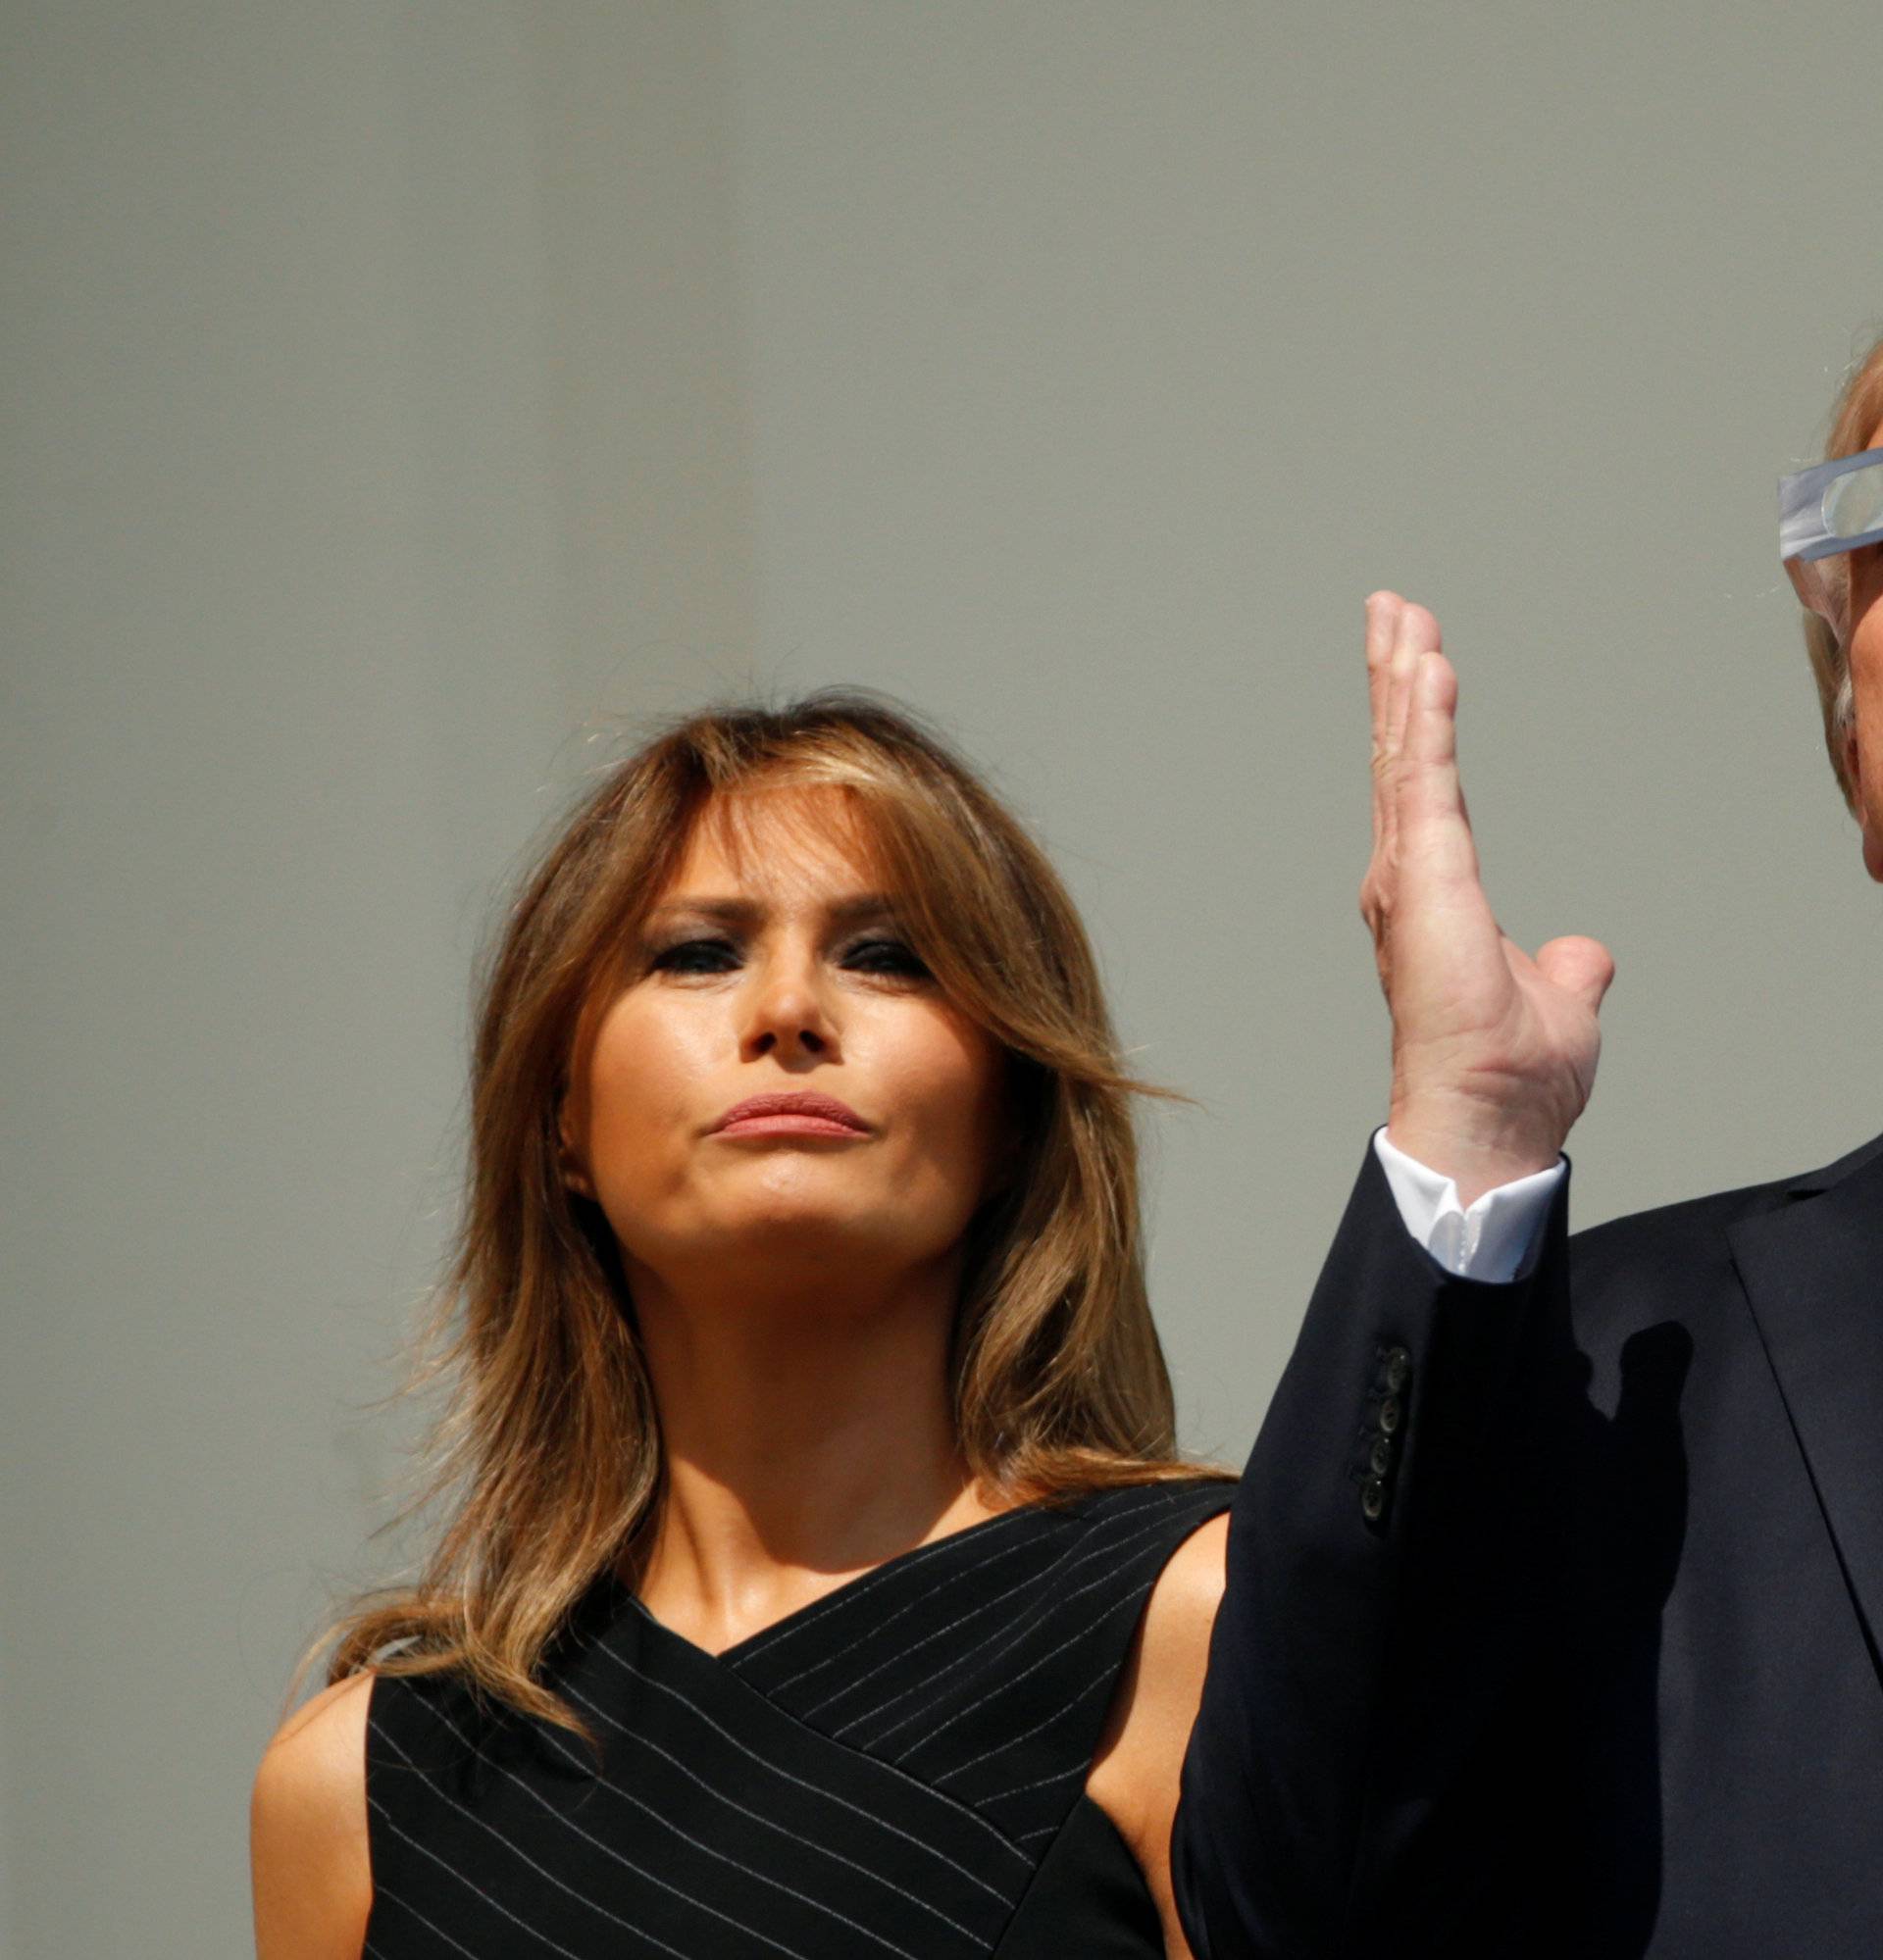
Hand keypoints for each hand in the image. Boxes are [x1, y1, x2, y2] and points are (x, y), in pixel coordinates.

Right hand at [1362, 591, 1614, 1207]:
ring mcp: (1407, 876)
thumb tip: (1582, 954)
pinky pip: (1428, 779)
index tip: (1417, 664)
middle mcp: (1404, 879)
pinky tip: (1431, 666)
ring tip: (1399, 616)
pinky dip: (1428, 720)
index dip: (1418, 725)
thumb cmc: (1506, 1077)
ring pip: (1405, 756)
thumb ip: (1565, 965)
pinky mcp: (1424, 877)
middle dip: (1395, 680)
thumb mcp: (1556, 1000)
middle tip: (1390, 611)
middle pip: (1400, 757)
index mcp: (1430, 899)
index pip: (1424, 791)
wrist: (1486, 1115)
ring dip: (1403, 681)